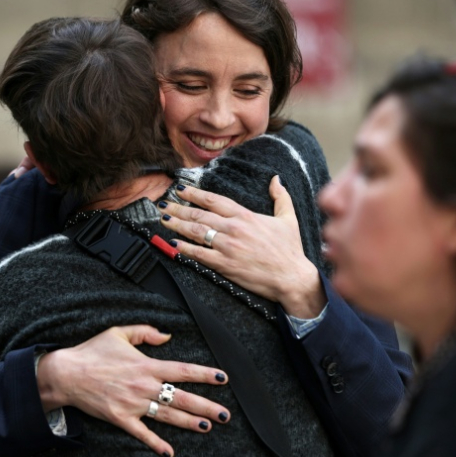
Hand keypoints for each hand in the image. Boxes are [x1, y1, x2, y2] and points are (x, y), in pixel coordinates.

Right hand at [37, 325, 230, 456]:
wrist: (67, 374)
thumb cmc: (92, 351)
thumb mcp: (119, 333)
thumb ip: (145, 332)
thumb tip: (167, 336)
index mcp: (146, 365)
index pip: (182, 371)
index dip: (205, 374)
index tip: (223, 378)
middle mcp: (144, 386)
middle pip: (182, 398)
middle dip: (206, 406)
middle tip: (226, 414)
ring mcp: (133, 404)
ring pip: (168, 416)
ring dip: (189, 422)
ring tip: (208, 426)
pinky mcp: (121, 418)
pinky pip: (142, 433)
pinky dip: (156, 444)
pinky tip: (170, 453)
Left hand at [157, 177, 324, 318]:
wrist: (291, 278)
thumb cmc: (290, 250)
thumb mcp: (288, 219)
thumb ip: (280, 197)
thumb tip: (276, 179)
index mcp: (245, 216)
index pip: (213, 200)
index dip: (194, 194)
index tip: (181, 189)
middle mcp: (233, 229)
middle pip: (199, 215)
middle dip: (178, 208)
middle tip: (164, 204)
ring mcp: (227, 247)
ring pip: (196, 232)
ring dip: (177, 225)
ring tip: (164, 220)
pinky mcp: (224, 265)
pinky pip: (199, 255)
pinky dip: (184, 249)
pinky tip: (173, 244)